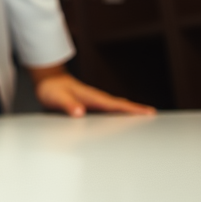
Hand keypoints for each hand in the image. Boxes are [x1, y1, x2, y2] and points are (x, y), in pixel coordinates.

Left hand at [28, 64, 155, 117]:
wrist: (48, 81)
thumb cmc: (52, 89)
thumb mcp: (57, 98)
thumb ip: (68, 105)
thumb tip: (79, 113)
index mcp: (91, 97)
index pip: (115, 104)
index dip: (131, 109)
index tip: (146, 112)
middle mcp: (95, 98)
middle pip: (120, 105)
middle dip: (136, 110)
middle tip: (153, 115)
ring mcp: (94, 101)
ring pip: (115, 107)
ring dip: (129, 112)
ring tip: (143, 117)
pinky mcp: (90, 105)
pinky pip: (108, 110)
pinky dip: (118, 113)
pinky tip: (121, 119)